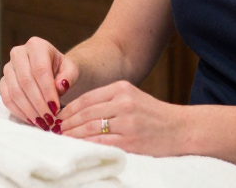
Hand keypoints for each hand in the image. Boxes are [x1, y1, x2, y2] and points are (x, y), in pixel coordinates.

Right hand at [0, 37, 78, 132]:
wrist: (51, 71)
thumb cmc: (62, 70)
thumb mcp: (71, 70)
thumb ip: (69, 76)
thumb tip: (60, 86)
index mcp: (36, 46)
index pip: (40, 70)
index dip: (47, 90)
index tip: (55, 108)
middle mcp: (18, 53)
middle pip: (25, 81)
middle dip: (38, 103)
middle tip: (49, 119)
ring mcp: (8, 67)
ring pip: (14, 91)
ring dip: (28, 110)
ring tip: (42, 122)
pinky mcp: (3, 81)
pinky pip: (6, 98)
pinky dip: (19, 112)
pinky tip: (31, 120)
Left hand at [56, 80, 187, 155]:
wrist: (182, 129)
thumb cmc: (154, 115)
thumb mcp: (132, 97)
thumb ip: (108, 100)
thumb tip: (76, 111)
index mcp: (122, 88)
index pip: (86, 98)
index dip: (69, 109)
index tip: (57, 117)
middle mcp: (124, 102)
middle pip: (85, 113)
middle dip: (67, 123)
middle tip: (54, 130)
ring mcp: (127, 122)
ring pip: (89, 128)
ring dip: (72, 135)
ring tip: (61, 139)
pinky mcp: (131, 141)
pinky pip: (100, 143)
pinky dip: (85, 145)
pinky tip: (76, 147)